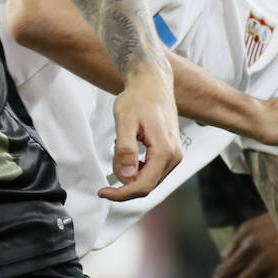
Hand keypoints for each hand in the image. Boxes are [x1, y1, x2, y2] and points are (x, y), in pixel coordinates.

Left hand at [100, 65, 182, 200]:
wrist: (153, 84)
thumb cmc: (138, 98)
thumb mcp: (125, 122)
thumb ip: (125, 150)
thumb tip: (126, 176)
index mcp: (165, 151)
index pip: (143, 185)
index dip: (121, 194)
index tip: (103, 192)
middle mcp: (174, 156)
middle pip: (148, 186)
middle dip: (125, 188)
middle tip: (105, 186)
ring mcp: (175, 155)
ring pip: (150, 181)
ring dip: (131, 179)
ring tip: (117, 160)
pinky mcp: (171, 153)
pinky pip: (154, 172)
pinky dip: (138, 172)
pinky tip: (128, 159)